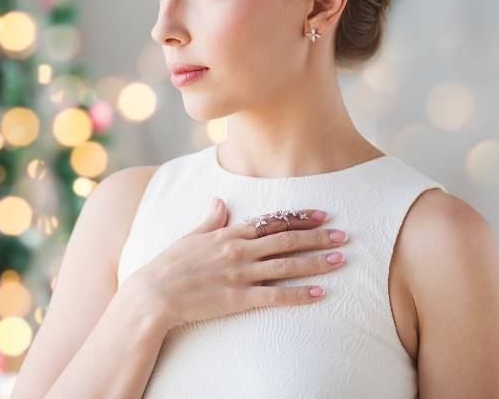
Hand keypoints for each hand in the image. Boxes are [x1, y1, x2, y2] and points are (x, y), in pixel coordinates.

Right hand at [133, 197, 348, 328]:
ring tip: (340, 259)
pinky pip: (275, 295)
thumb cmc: (170, 265)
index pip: (271, 221)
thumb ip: (211, 220)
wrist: (155, 293)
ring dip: (316, 261)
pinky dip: (298, 294)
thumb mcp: (191, 236)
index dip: (299, 217)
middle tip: (344, 234)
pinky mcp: (239, 298)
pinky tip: (319, 294)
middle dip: (317, 236)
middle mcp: (239, 250)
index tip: (322, 214)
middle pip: (286, 240)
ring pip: (286, 265)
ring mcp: (240, 274)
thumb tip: (220, 201)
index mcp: (228, 234)